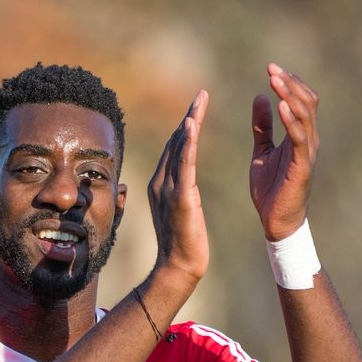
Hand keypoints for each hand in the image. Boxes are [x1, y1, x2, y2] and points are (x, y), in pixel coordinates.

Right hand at [148, 89, 209, 283]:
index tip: (196, 107)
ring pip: (179, 148)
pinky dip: (187, 144)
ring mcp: (168, 189)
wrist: (178, 266)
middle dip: (189, 117)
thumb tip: (183, 181)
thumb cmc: (183, 243)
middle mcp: (160, 182)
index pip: (174, 149)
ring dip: (189, 122)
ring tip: (200, 101)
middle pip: (175, 142)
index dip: (185, 127)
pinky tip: (192, 125)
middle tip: (202, 95)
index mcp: (161, 184)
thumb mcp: (181, 210)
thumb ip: (180, 191)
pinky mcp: (180, 198)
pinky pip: (184, 165)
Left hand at [250, 63, 318, 240]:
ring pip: (305, 116)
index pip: (301, 101)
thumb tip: (260, 97)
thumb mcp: (262, 151)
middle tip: (271, 68)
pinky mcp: (302, 167)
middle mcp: (308, 141)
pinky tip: (280, 106)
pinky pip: (300, 139)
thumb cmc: (271, 190)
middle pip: (306, 102)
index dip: (289, 83)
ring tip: (275, 80)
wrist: (276, 222)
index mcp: (299, 136)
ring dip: (290, 96)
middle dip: (290, 83)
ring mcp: (307, 153)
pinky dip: (291, 121)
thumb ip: (262, 126)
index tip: (271, 68)